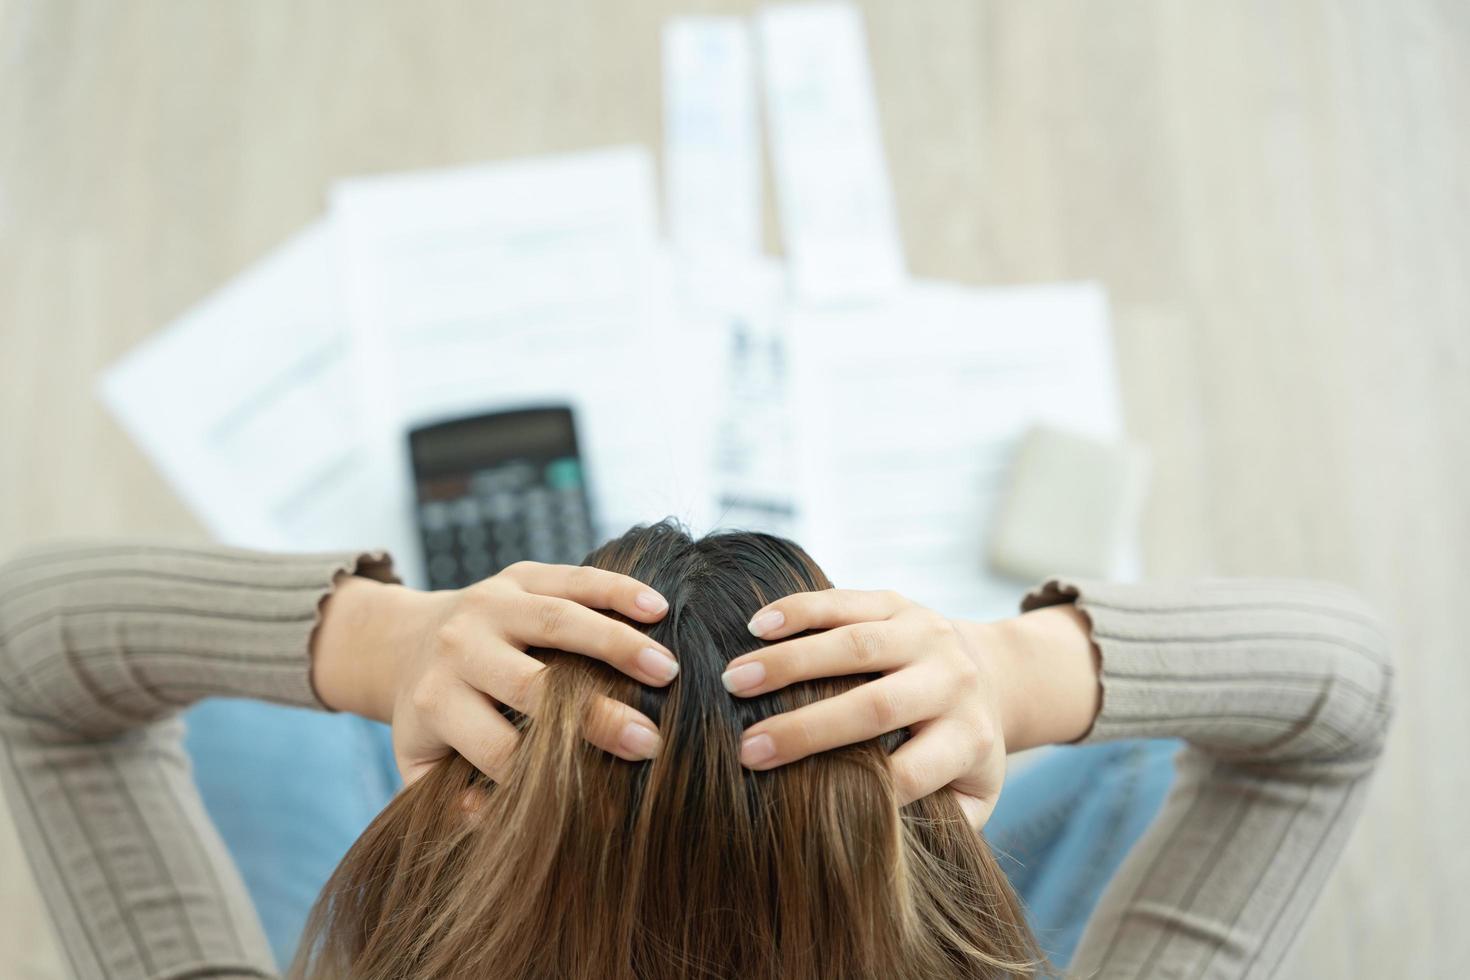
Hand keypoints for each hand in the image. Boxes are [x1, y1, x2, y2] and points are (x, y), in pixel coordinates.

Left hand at [313, 561, 678, 786]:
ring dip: (618, 644)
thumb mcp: (420, 763)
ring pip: (559, 620)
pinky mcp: (517, 575)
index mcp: (437, 701)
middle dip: (595, 714)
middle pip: (534, 685)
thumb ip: (446, 798)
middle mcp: (460, 647)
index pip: (499, 746)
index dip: (552, 772)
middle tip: (651, 740)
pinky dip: (617, 590)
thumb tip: (487, 814)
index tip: (608, 792)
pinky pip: (572, 577)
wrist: (409, 641)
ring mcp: (490, 604)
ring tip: (668, 669)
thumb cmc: (434, 715)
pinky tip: (657, 607)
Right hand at [720, 589, 1008, 829]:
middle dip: (806, 728)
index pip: (912, 770)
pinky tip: (755, 625)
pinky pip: (846, 601)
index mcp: (970, 738)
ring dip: (788, 662)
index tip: (794, 805)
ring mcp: (926, 635)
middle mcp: (953, 681)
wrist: (992, 673)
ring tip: (733, 679)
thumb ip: (941, 823)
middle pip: (876, 706)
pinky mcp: (899, 602)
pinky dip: (798, 611)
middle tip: (745, 748)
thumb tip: (875, 850)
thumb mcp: (971, 794)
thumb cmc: (961, 749)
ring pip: (854, 645)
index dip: (857, 788)